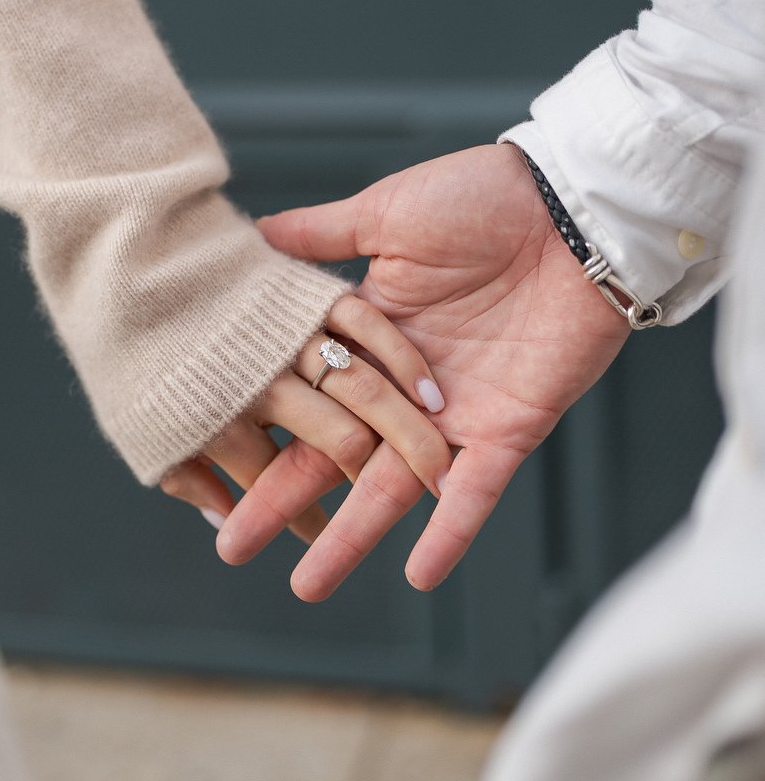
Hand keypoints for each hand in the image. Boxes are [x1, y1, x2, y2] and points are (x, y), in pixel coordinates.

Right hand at [214, 144, 629, 594]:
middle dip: (282, 499)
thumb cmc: (481, 196)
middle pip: (331, 451)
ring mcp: (453, 413)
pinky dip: (449, 532)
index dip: (260, 431)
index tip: (209, 464)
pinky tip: (419, 573)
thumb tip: (250, 232)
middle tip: (231, 545)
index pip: (302, 395)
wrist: (571, 208)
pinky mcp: (508, 429)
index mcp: (367, 335)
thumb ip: (319, 233)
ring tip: (306, 583)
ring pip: (392, 485)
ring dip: (352, 536)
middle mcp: (403, 385)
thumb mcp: (386, 213)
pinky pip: (475, 492)